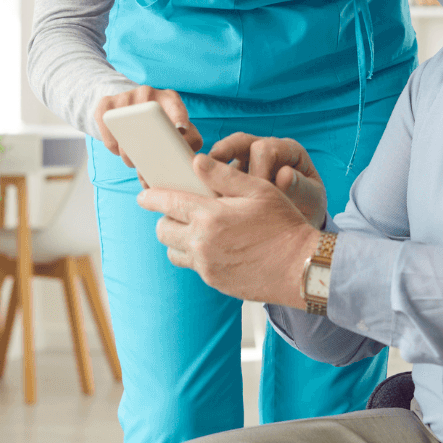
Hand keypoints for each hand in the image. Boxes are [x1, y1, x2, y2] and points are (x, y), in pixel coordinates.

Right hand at [93, 85, 202, 169]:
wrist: (130, 105)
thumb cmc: (161, 122)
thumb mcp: (179, 126)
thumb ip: (190, 141)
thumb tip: (186, 163)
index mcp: (169, 99)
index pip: (176, 106)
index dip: (179, 117)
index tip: (181, 129)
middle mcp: (148, 93)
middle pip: (147, 121)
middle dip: (149, 149)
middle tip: (150, 165)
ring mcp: (125, 96)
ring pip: (124, 130)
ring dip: (128, 153)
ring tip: (134, 160)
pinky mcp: (105, 103)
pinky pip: (107, 130)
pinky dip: (113, 146)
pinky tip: (119, 150)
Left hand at [137, 155, 318, 307]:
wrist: (300, 268)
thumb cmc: (283, 225)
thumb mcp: (259, 190)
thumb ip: (224, 175)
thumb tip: (196, 161)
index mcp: (210, 215)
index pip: (167, 203)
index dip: (150, 198)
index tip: (143, 196)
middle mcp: (202, 242)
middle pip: (163, 230)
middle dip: (165, 218)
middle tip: (177, 211)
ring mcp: (206, 265)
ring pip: (173, 251)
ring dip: (177, 239)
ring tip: (194, 229)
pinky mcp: (214, 281)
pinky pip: (192, 266)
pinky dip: (195, 255)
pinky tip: (214, 246)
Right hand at [208, 132, 329, 227]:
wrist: (298, 226)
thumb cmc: (307, 208)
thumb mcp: (311, 200)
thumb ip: (300, 188)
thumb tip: (284, 176)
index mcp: (288, 151)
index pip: (266, 149)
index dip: (258, 169)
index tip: (256, 192)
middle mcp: (266, 149)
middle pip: (239, 141)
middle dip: (224, 157)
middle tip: (215, 178)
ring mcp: (247, 160)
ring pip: (222, 152)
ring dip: (210, 167)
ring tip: (202, 185)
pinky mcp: (232, 174)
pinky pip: (214, 169)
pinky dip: (206, 180)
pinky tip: (202, 194)